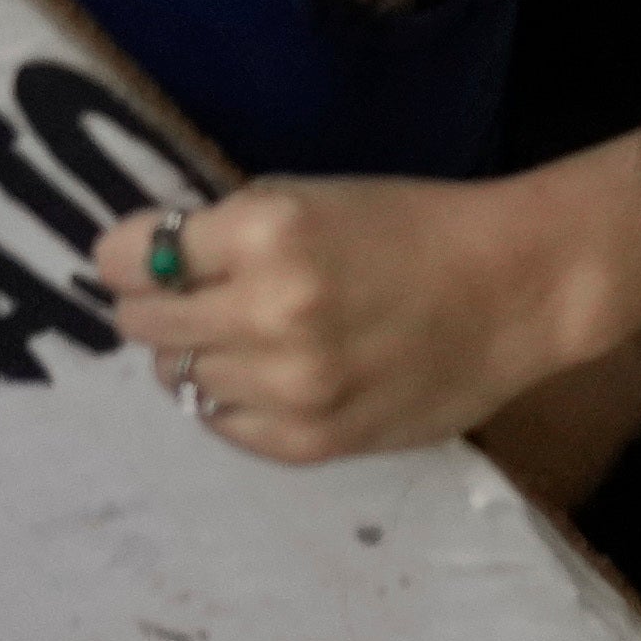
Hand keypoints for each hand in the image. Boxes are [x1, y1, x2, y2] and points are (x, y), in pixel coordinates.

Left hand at [97, 171, 627, 462]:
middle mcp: (268, 312)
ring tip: (249, 336)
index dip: (124, 255)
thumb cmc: (414, 227)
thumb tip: (141, 266)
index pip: (129, 256)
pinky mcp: (310, 441)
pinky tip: (276, 374)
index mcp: (267, 232)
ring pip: (179, 378)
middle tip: (188, 298)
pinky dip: (235, 399)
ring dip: (199, 354)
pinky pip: (224, 423)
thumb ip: (228, 234)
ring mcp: (289, 386)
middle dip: (154, 306)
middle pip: (143, 323)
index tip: (136, 258)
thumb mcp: (311, 198)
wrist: (516, 291)